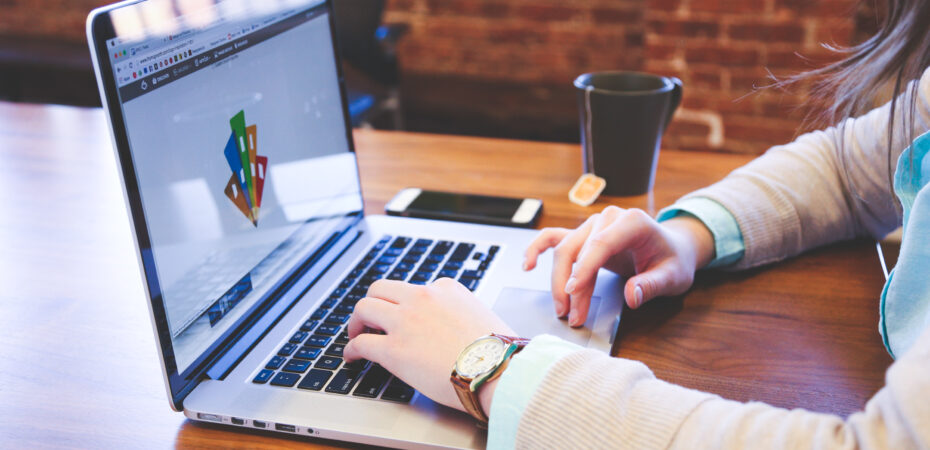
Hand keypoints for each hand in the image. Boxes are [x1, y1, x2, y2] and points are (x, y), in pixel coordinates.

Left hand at [343, 278, 515, 413]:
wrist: (498, 369)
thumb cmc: (498, 351)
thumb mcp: (482, 317)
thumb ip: (463, 314)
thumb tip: (458, 330)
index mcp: (446, 288)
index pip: (415, 289)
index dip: (405, 305)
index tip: (402, 317)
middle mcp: (422, 298)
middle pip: (381, 289)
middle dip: (372, 303)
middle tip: (369, 320)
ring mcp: (405, 322)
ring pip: (364, 308)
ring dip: (356, 322)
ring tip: (355, 335)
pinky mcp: (393, 349)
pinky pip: (361, 343)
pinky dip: (351, 349)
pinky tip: (352, 357)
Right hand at [523, 206, 714, 325]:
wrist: (672, 249)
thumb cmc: (672, 260)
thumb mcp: (672, 276)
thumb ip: (653, 285)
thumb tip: (632, 295)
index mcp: (632, 221)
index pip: (601, 243)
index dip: (585, 268)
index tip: (573, 291)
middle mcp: (608, 219)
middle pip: (578, 249)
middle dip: (571, 285)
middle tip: (572, 316)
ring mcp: (592, 225)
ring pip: (564, 250)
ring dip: (558, 280)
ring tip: (563, 309)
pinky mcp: (583, 235)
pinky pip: (554, 238)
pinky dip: (538, 249)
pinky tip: (527, 264)